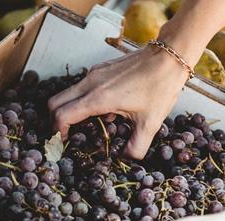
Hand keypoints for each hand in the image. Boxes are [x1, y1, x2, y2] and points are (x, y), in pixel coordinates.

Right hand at [48, 45, 187, 158]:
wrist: (168, 58)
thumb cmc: (160, 87)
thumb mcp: (150, 123)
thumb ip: (136, 146)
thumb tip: (127, 159)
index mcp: (98, 98)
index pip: (62, 115)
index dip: (58, 132)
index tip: (64, 142)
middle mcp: (91, 83)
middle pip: (55, 102)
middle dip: (56, 121)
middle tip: (66, 135)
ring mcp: (94, 73)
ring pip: (67, 93)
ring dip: (70, 109)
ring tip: (87, 125)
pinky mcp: (101, 68)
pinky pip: (81, 86)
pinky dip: (82, 100)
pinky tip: (104, 110)